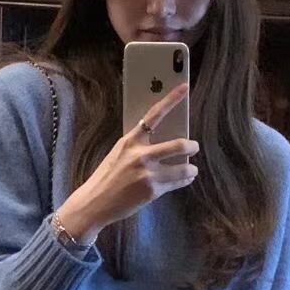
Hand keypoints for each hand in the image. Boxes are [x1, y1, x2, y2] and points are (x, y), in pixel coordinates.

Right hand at [55, 83, 197, 241]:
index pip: (154, 114)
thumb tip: (165, 141)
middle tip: (194, 146)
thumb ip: (139, 145)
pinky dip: (185, 179)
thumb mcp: (120, 154)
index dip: (172, 99)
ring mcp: (147, 173)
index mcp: (130, 140)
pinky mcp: (152, 190)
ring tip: (191, 169)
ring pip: (183, 167)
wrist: (95, 202)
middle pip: (179, 144)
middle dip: (192, 146)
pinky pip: (178, 182)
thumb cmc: (107, 177)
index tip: (185, 87)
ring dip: (191, 168)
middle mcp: (140, 155)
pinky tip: (185, 178)